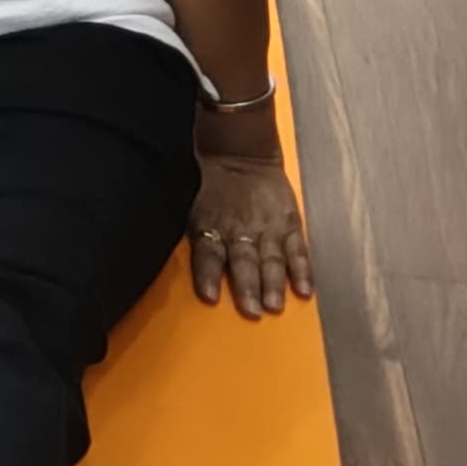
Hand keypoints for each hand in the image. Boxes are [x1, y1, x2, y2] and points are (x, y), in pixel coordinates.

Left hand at [186, 137, 312, 316]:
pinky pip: (298, 251)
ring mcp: (268, 228)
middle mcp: (240, 230)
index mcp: (210, 225)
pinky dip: (302, 271)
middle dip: (246, 286)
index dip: (207, 275)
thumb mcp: (190, 206)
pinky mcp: (290, 224)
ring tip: (274, 305)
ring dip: (273, 284)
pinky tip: (305, 290)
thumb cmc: (210, 187)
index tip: (209, 296)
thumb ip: (191, 235)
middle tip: (251, 311)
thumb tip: (161, 256)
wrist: (240, 154)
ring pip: (271, 259)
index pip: (207, 254)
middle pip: (243, 261)